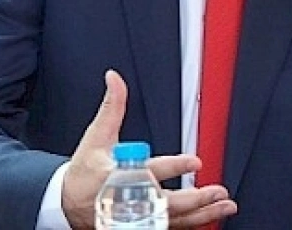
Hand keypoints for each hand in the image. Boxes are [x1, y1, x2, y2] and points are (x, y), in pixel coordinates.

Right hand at [61, 70, 237, 228]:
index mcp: (121, 174)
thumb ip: (113, 106)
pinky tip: (209, 218)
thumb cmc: (85, 170)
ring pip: (174, 219)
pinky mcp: (141, 225)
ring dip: (202, 214)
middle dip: (195, 198)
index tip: (195, 162)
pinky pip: (170, 227)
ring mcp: (137, 216)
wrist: (67, 203)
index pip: (151, 170)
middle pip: (166, 202)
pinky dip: (192, 223)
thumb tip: (115, 78)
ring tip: (224, 206)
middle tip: (216, 190)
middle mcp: (132, 199)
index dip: (174, 167)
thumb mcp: (96, 135)